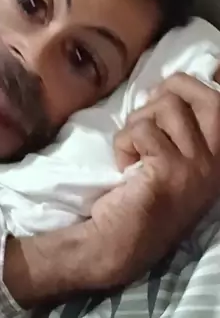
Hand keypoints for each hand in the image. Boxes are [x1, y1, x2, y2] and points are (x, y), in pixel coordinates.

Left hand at [86, 72, 219, 288]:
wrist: (119, 242)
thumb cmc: (143, 196)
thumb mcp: (175, 159)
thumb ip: (183, 127)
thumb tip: (169, 86)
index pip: (219, 103)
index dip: (188, 86)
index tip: (162, 97)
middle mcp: (218, 164)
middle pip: (206, 98)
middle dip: (171, 91)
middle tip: (148, 114)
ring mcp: (197, 168)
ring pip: (166, 107)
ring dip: (138, 122)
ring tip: (134, 148)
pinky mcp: (169, 171)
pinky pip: (141, 130)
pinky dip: (123, 142)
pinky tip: (124, 166)